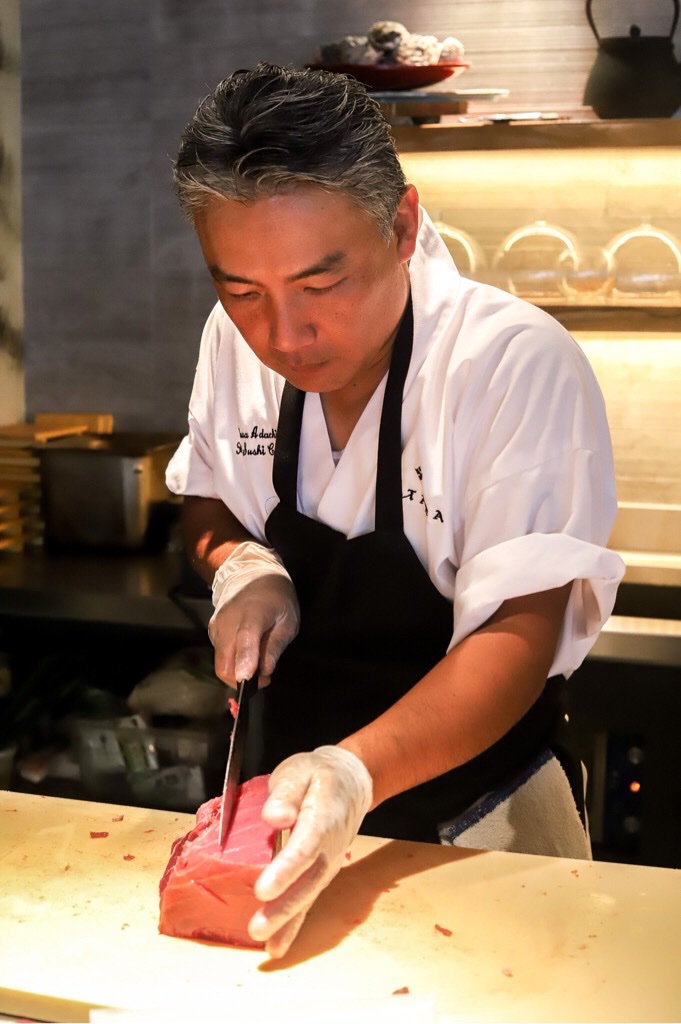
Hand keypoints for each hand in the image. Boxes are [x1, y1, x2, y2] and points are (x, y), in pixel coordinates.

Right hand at [209, 542, 299, 687]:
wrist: (251, 572)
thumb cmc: (276, 597)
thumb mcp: (288, 620)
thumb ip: (275, 646)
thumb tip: (264, 673)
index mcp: (253, 613)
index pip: (245, 640)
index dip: (245, 662)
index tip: (246, 680)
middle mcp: (229, 620)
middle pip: (227, 662)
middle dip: (243, 680)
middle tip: (264, 678)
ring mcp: (217, 626)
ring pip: (221, 663)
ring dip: (237, 673)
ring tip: (257, 664)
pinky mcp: (212, 631)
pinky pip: (220, 656)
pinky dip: (232, 663)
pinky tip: (247, 654)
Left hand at [249, 745, 372, 958]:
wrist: (351, 782)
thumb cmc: (320, 775)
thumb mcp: (300, 770)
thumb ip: (286, 792)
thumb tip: (274, 816)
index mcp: (323, 816)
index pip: (305, 846)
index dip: (285, 870)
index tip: (264, 889)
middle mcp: (329, 846)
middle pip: (308, 880)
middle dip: (284, 907)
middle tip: (258, 926)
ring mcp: (328, 863)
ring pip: (309, 896)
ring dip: (288, 921)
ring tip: (266, 943)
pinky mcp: (321, 873)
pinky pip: (309, 901)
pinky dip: (294, 925)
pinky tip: (278, 946)